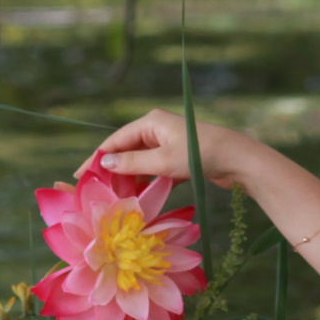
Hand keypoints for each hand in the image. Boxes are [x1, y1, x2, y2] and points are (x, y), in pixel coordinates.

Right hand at [87, 109, 260, 190]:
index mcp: (150, 122)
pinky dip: (146, 182)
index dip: (96, 158)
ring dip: (129, 179)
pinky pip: (155, 170)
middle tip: (96, 191)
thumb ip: (132, 163)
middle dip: (112, 171)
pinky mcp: (179, 158)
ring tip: (114, 197)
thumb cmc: (200, 155)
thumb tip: (104, 163)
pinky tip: (138, 197)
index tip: (80, 176)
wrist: (239, 160)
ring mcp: (169, 143)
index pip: (115, 140)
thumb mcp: (162, 161)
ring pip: (141, 162)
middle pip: (126, 151)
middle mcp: (158, 129)